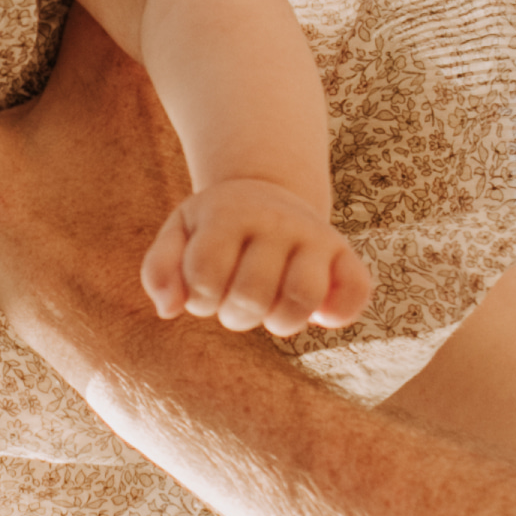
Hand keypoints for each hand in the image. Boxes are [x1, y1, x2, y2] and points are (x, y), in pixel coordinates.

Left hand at [145, 176, 372, 334]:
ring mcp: (315, 236)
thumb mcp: (179, 233)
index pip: (207, 276)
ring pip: (303, 297)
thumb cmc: (214, 226)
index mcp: (229, 213)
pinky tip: (316, 314)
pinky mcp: (345, 254)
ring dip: (280, 322)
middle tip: (234, 303)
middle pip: (252, 295)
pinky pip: (356, 292)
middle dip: (235, 315)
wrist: (266, 193)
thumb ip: (159, 270)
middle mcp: (277, 220)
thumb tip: (169, 309)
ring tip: (270, 311)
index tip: (204, 291)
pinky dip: (337, 314)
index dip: (200, 298)